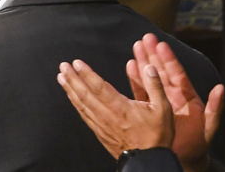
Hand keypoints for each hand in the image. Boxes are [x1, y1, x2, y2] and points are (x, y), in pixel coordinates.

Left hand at [58, 59, 174, 158]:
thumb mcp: (163, 108)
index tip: (77, 63)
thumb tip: (149, 67)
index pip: (99, 87)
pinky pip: (84, 115)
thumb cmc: (156, 135)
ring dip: (70, 90)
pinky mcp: (100, 133)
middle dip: (73, 79)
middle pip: (85, 95)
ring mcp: (101, 125)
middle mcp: (107, 115)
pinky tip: (72, 98)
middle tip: (63, 67)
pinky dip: (76, 104)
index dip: (87, 74)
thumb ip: (155, 86)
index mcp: (121, 107)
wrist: (148, 161)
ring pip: (81, 105)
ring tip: (62, 79)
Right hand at [127, 34, 222, 171]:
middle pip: (162, 71)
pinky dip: (136, 80)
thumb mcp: (209, 126)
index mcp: (187, 96)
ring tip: (136, 46)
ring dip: (143, 62)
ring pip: (151, 77)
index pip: (177, 74)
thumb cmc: (199, 142)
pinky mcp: (151, 109)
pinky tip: (130, 66)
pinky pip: (142, 92)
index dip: (169, 60)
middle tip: (145, 38)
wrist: (185, 158)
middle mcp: (173, 94)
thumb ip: (215, 108)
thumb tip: (220, 89)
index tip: (161, 45)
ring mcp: (161, 101)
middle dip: (153, 54)